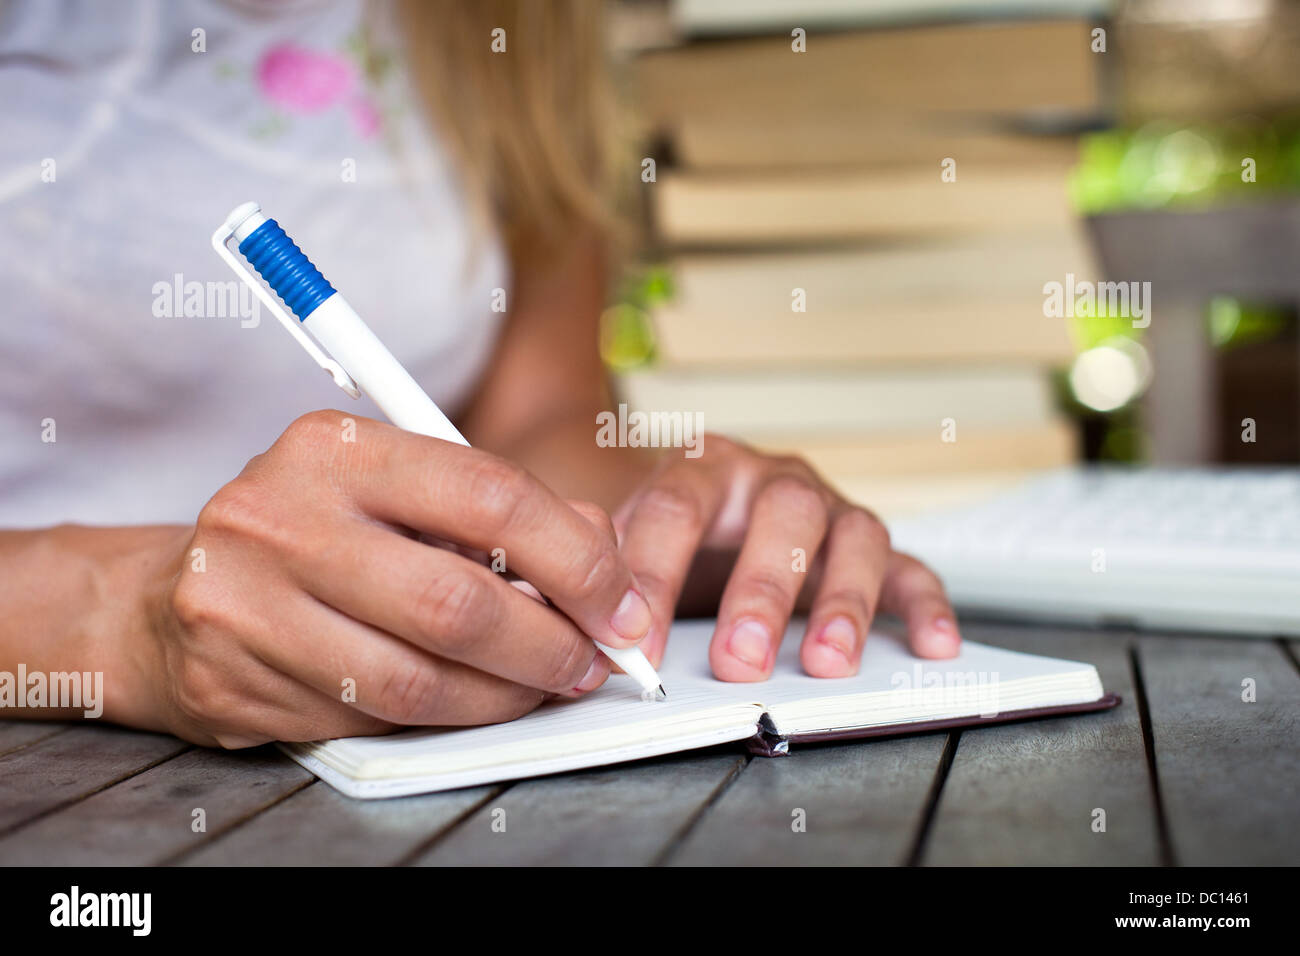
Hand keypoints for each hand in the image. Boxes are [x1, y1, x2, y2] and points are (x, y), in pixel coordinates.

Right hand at [141, 411, 652, 746]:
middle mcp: (278, 516)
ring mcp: (242, 602)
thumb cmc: (314, 534)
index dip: (578, 561)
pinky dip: (438, 718)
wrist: (170, 595)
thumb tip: (606, 559)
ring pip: (416, 679)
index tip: (620, 606)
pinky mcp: (231, 679)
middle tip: (592, 664)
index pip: (490, 497)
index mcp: (335, 448)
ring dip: (504, 697)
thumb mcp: (400, 493)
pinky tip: (464, 701)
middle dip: (550, 646)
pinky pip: (369, 718)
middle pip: (457, 602)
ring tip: (541, 687)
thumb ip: (500, 514)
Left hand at [612, 435, 960, 680]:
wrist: (710, 503)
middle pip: (781, 517)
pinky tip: (932, 645)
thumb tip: (561, 605)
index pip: (675, 509)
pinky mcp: (870, 543)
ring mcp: (831, 507)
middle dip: (761, 592)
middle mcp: (773, 479)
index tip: (637, 646)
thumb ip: (602, 560)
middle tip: (739, 662)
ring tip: (826, 661)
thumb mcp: (627, 535)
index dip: (654, 576)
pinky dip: (927, 604)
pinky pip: (912, 567)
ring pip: (855, 536)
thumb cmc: (672, 532)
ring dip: (844, 601)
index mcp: (703, 467)